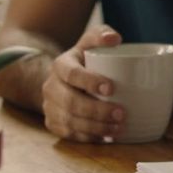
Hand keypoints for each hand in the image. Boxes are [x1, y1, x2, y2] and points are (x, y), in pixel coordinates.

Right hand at [41, 26, 123, 141]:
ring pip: (70, 121)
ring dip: (96, 127)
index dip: (90, 82)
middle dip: (97, 111)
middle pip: (71, 102)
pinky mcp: (54, 123)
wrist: (63, 78)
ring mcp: (50, 107)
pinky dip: (88, 137)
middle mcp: (51, 87)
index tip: (111, 89)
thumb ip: (101, 35)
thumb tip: (115, 38)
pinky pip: (69, 134)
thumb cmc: (85, 58)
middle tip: (122, 114)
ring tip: (119, 128)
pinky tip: (106, 137)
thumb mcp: (91, 41)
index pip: (71, 74)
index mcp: (60, 66)